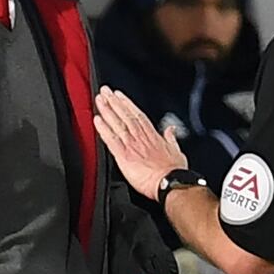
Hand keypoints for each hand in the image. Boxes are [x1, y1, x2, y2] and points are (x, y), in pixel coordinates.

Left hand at [94, 86, 187, 200]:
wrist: (170, 182)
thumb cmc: (174, 171)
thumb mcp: (177, 151)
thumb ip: (171, 138)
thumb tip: (171, 129)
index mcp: (152, 136)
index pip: (137, 115)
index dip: (127, 104)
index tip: (119, 95)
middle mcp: (140, 137)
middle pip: (125, 115)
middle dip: (114, 102)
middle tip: (104, 91)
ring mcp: (132, 145)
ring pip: (117, 123)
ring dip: (107, 110)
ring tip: (99, 100)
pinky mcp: (124, 156)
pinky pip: (111, 140)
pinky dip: (104, 129)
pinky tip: (97, 120)